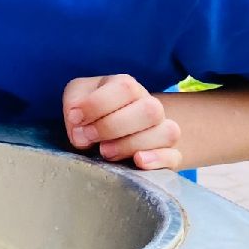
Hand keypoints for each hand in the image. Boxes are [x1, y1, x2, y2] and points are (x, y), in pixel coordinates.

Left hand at [62, 75, 181, 170]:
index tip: (75, 119)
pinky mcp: (167, 154)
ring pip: (166, 133)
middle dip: (112, 127)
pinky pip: (174, 156)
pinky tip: (138, 161)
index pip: (125, 87)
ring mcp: (161, 130)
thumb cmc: (92, 112)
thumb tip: (79, 127)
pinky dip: (158, 159)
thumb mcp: (76, 98)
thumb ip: (74, 104)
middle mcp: (149, 105)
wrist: (111, 130)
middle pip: (149, 110)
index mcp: (126, 87)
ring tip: (105, 152)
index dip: (97, 104)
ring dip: (131, 145)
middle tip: (88, 137)